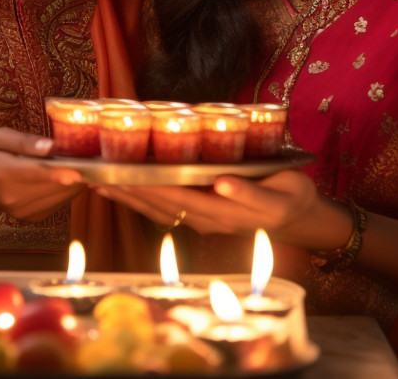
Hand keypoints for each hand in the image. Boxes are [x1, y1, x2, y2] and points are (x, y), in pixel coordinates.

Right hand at [0, 127, 84, 221]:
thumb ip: (25, 141)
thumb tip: (51, 146)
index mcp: (2, 172)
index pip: (35, 173)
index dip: (60, 173)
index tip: (82, 171)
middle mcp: (11, 196)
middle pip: (52, 187)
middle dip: (75, 174)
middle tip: (89, 160)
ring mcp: (20, 211)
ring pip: (58, 198)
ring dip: (73, 184)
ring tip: (79, 166)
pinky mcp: (28, 218)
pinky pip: (57, 205)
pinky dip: (66, 192)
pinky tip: (65, 179)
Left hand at [97, 169, 329, 244]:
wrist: (299, 217)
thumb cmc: (291, 196)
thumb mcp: (281, 192)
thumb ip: (252, 192)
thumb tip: (222, 183)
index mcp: (224, 211)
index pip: (179, 197)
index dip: (150, 188)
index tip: (126, 176)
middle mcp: (208, 219)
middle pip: (161, 206)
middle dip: (129, 193)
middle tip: (97, 178)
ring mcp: (203, 221)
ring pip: (159, 211)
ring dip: (129, 199)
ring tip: (99, 184)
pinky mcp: (202, 218)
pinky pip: (166, 212)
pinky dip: (142, 202)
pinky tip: (125, 192)